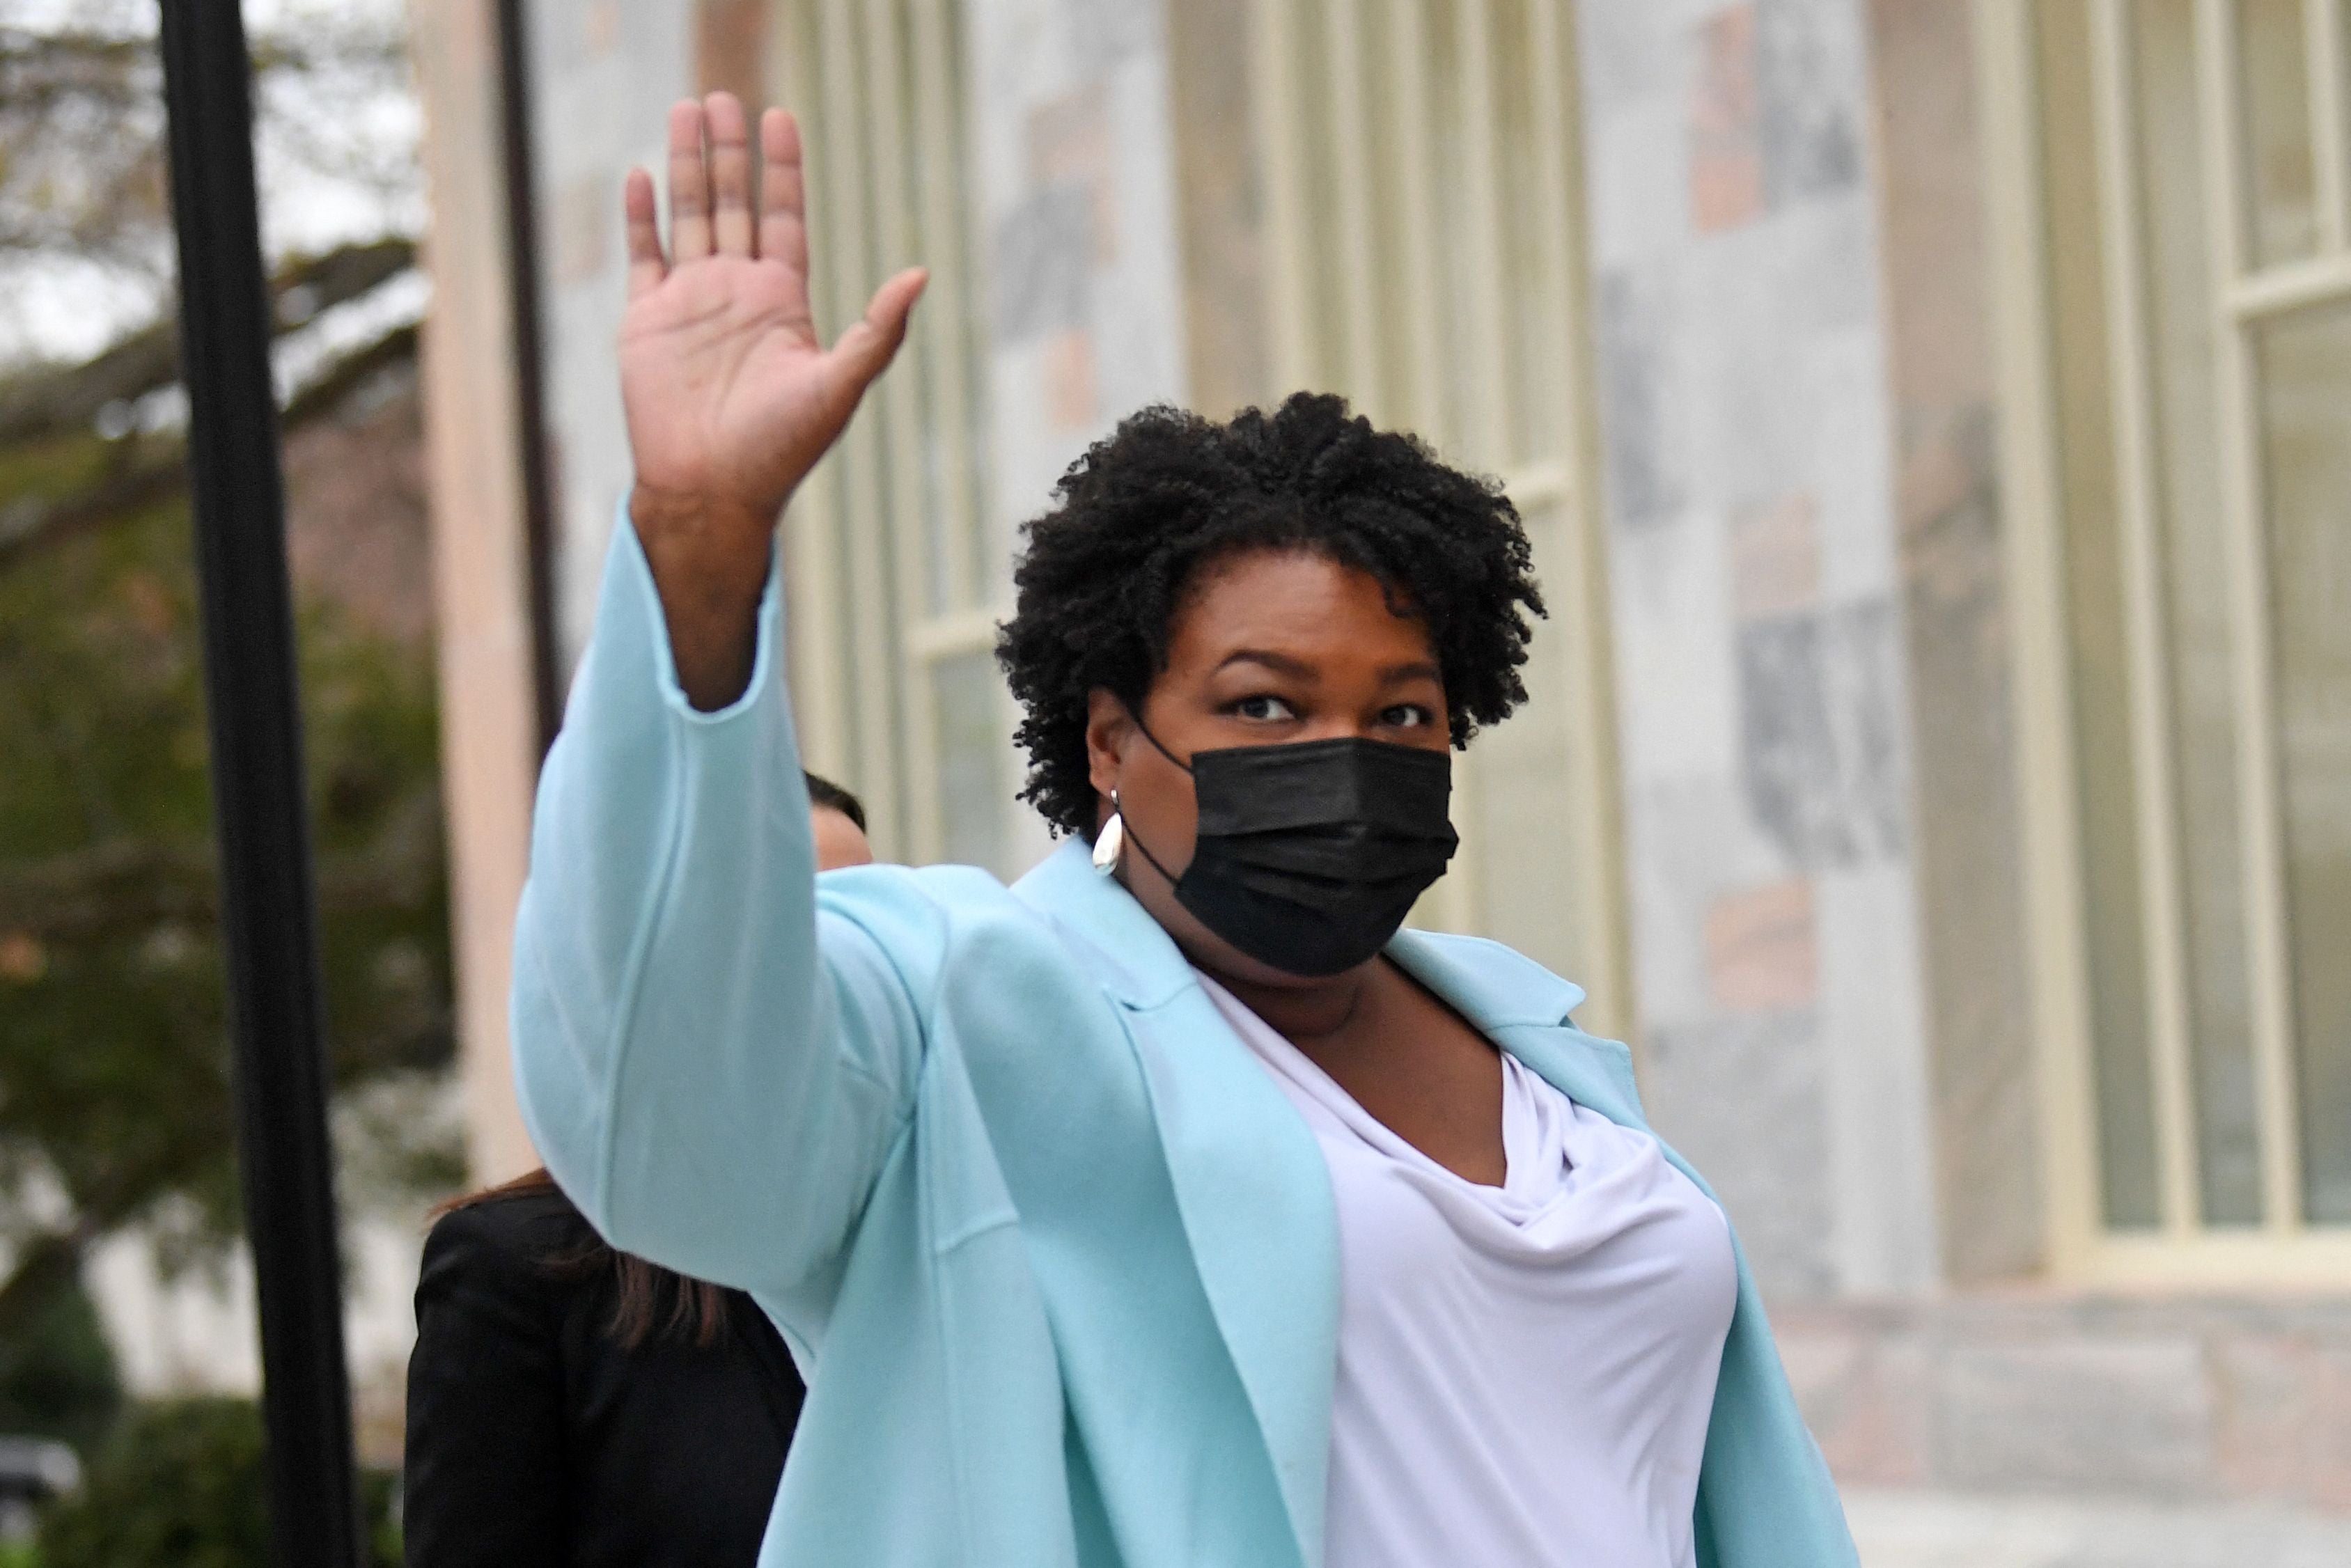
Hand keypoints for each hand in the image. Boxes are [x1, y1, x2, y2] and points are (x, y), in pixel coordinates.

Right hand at [619, 94, 924, 706]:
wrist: (713, 493)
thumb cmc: (780, 450)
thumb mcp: (840, 385)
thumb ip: (878, 331)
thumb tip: (921, 276)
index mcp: (782, 302)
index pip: (784, 218)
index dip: (782, 169)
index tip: (780, 118)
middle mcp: (737, 294)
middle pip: (733, 204)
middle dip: (729, 153)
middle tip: (724, 98)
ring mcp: (690, 304)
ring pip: (689, 217)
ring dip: (686, 166)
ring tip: (687, 111)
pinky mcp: (648, 321)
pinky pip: (643, 255)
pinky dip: (641, 216)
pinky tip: (643, 175)